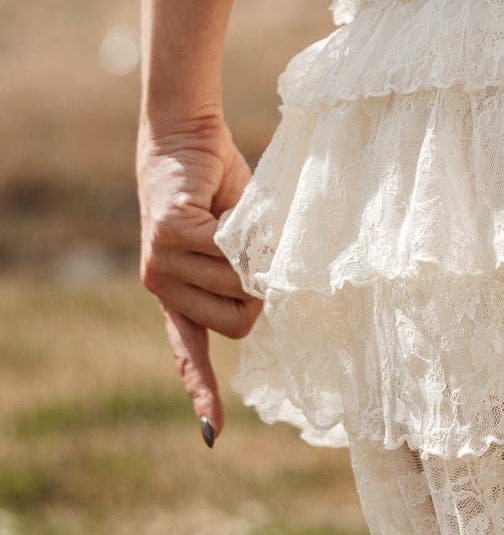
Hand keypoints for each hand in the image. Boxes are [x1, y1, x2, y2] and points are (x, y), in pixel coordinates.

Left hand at [136, 113, 263, 442]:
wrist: (185, 137)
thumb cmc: (215, 186)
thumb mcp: (236, 234)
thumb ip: (247, 263)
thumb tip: (274, 290)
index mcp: (177, 293)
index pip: (189, 352)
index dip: (203, 391)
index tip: (213, 435)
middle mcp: (162, 286)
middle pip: (236, 320)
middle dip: (257, 289)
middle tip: (252, 252)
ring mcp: (161, 262)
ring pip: (234, 283)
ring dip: (248, 252)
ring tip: (232, 219)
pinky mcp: (169, 233)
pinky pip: (225, 247)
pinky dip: (239, 226)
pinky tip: (222, 204)